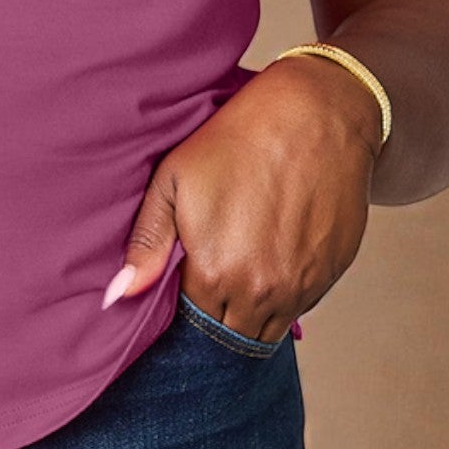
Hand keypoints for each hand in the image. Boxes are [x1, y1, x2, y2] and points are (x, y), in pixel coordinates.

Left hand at [103, 55, 379, 339]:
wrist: (316, 114)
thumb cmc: (239, 139)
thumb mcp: (174, 180)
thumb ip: (147, 244)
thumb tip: (115, 296)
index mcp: (215, 274)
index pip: (191, 324)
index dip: (183, 311)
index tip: (181, 289)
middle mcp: (261, 292)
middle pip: (230, 334)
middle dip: (215, 320)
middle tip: (209, 282)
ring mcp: (303, 286)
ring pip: (268, 328)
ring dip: (251, 312)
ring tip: (240, 270)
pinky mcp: (333, 272)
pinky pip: (303, 305)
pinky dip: (285, 294)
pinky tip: (273, 256)